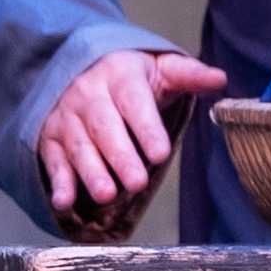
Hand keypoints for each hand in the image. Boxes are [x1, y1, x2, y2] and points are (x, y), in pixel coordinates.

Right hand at [40, 45, 230, 226]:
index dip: (146, 128)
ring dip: (91, 171)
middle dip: (120, 156)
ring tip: (107, 195)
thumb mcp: (160, 69)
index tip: (161, 154)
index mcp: (119, 75)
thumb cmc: (131, 78)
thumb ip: (189, 75)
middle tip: (137, 183)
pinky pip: (53, 159)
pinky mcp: (50, 137)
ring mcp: (67, 117)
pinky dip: (58, 181)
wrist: (82, 70)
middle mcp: (88, 94)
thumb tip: (220, 79)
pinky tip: (64, 201)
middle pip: (104, 126)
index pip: (133, 101)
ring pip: (78, 145)